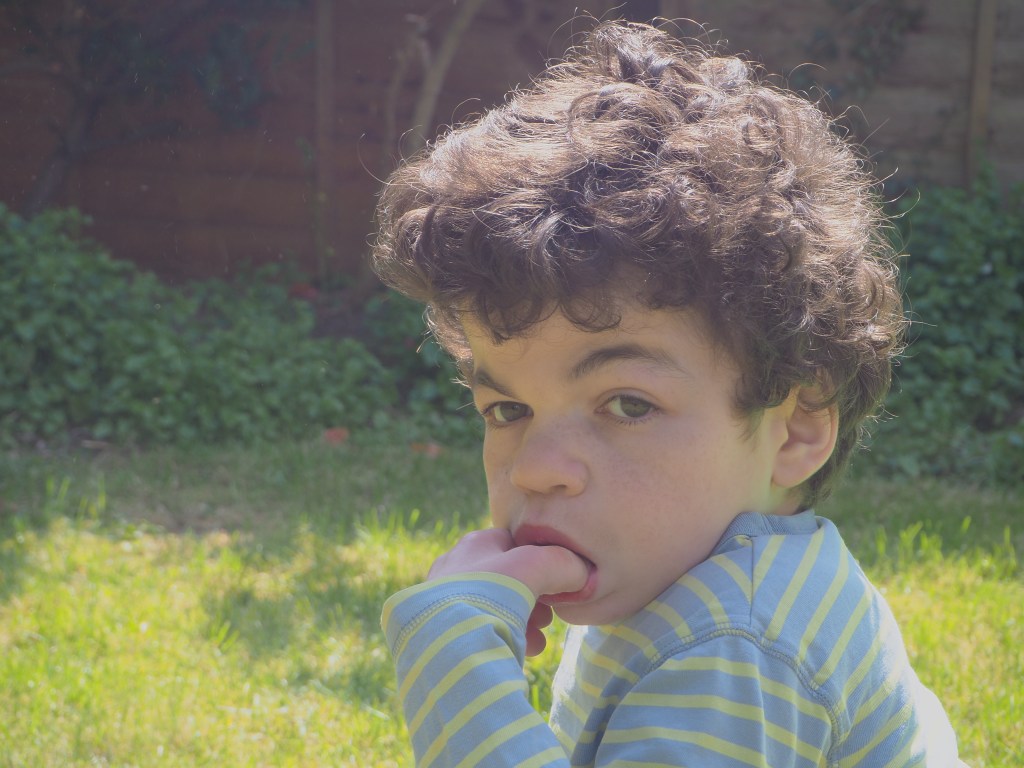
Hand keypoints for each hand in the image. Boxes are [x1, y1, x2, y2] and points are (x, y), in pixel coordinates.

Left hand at [428, 528, 589, 655]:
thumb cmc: (489, 596)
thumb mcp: (535, 567)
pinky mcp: (438, 632)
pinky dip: (502, 638)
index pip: (517, 545)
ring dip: (522, 621)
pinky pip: (479, 630)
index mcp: (475, 544)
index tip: (558, 587)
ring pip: (495, 607)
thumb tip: (580, 573)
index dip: (543, 564)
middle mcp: (455, 567)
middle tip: (548, 619)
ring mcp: (444, 600)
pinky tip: (519, 652)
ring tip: (536, 641)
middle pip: (508, 579)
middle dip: (533, 600)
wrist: (444, 645)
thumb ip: (562, 563)